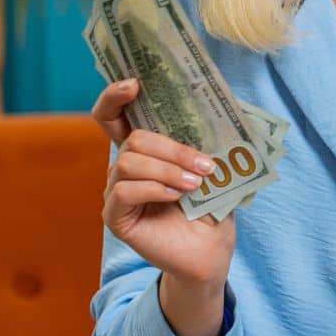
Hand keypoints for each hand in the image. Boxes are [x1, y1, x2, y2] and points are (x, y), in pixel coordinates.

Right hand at [92, 79, 233, 335]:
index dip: (115, 96)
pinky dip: (155, 189)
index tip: (135, 82)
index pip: (114, 116)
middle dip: (172, 147)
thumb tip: (221, 105)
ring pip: (128, 162)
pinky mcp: (116, 217)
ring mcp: (116, 193)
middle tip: (204, 164)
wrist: (210, 252)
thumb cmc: (211, 209)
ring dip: (168, 169)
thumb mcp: (213, 168)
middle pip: (133, 138)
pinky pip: (125, 191)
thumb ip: (204, 141)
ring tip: (196, 183)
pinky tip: (177, 197)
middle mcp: (124, 169)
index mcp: (145, 152)